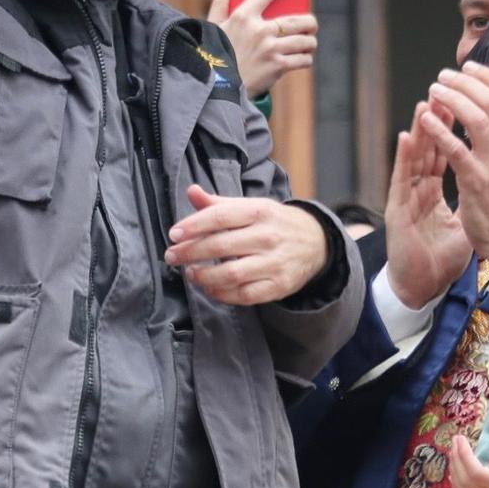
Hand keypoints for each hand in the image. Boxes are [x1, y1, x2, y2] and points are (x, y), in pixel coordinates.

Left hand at [165, 185, 327, 305]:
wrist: (316, 242)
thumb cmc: (274, 223)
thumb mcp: (250, 206)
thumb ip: (218, 203)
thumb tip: (191, 191)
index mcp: (258, 211)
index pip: (220, 217)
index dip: (193, 226)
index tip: (174, 234)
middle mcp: (267, 236)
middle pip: (221, 247)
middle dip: (190, 252)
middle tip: (172, 256)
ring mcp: (274, 263)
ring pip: (231, 274)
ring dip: (204, 276)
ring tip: (191, 273)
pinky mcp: (278, 286)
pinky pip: (244, 295)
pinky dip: (222, 294)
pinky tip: (210, 287)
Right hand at [208, 0, 316, 98]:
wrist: (216, 88)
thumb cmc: (214, 55)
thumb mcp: (214, 26)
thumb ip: (221, 1)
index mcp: (242, 17)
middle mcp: (259, 31)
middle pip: (297, 20)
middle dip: (310, 22)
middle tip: (311, 25)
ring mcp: (270, 49)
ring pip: (305, 40)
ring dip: (310, 42)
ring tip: (308, 44)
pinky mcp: (277, 67)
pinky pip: (303, 59)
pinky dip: (305, 59)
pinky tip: (302, 58)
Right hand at [382, 101, 472, 308]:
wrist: (421, 288)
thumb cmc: (440, 260)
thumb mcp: (462, 226)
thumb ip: (466, 203)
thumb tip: (486, 189)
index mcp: (432, 191)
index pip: (443, 151)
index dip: (452, 126)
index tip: (464, 101)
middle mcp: (418, 190)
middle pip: (428, 147)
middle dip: (438, 116)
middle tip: (445, 88)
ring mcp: (407, 199)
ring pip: (413, 157)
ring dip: (419, 128)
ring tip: (426, 102)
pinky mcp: (398, 213)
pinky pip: (401, 182)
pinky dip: (404, 158)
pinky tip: (406, 138)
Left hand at [425, 65, 488, 272]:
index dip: (488, 76)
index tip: (469, 66)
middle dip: (466, 81)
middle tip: (443, 75)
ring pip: (477, 118)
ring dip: (453, 99)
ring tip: (434, 90)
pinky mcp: (477, 182)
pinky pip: (458, 150)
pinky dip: (441, 131)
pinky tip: (426, 119)